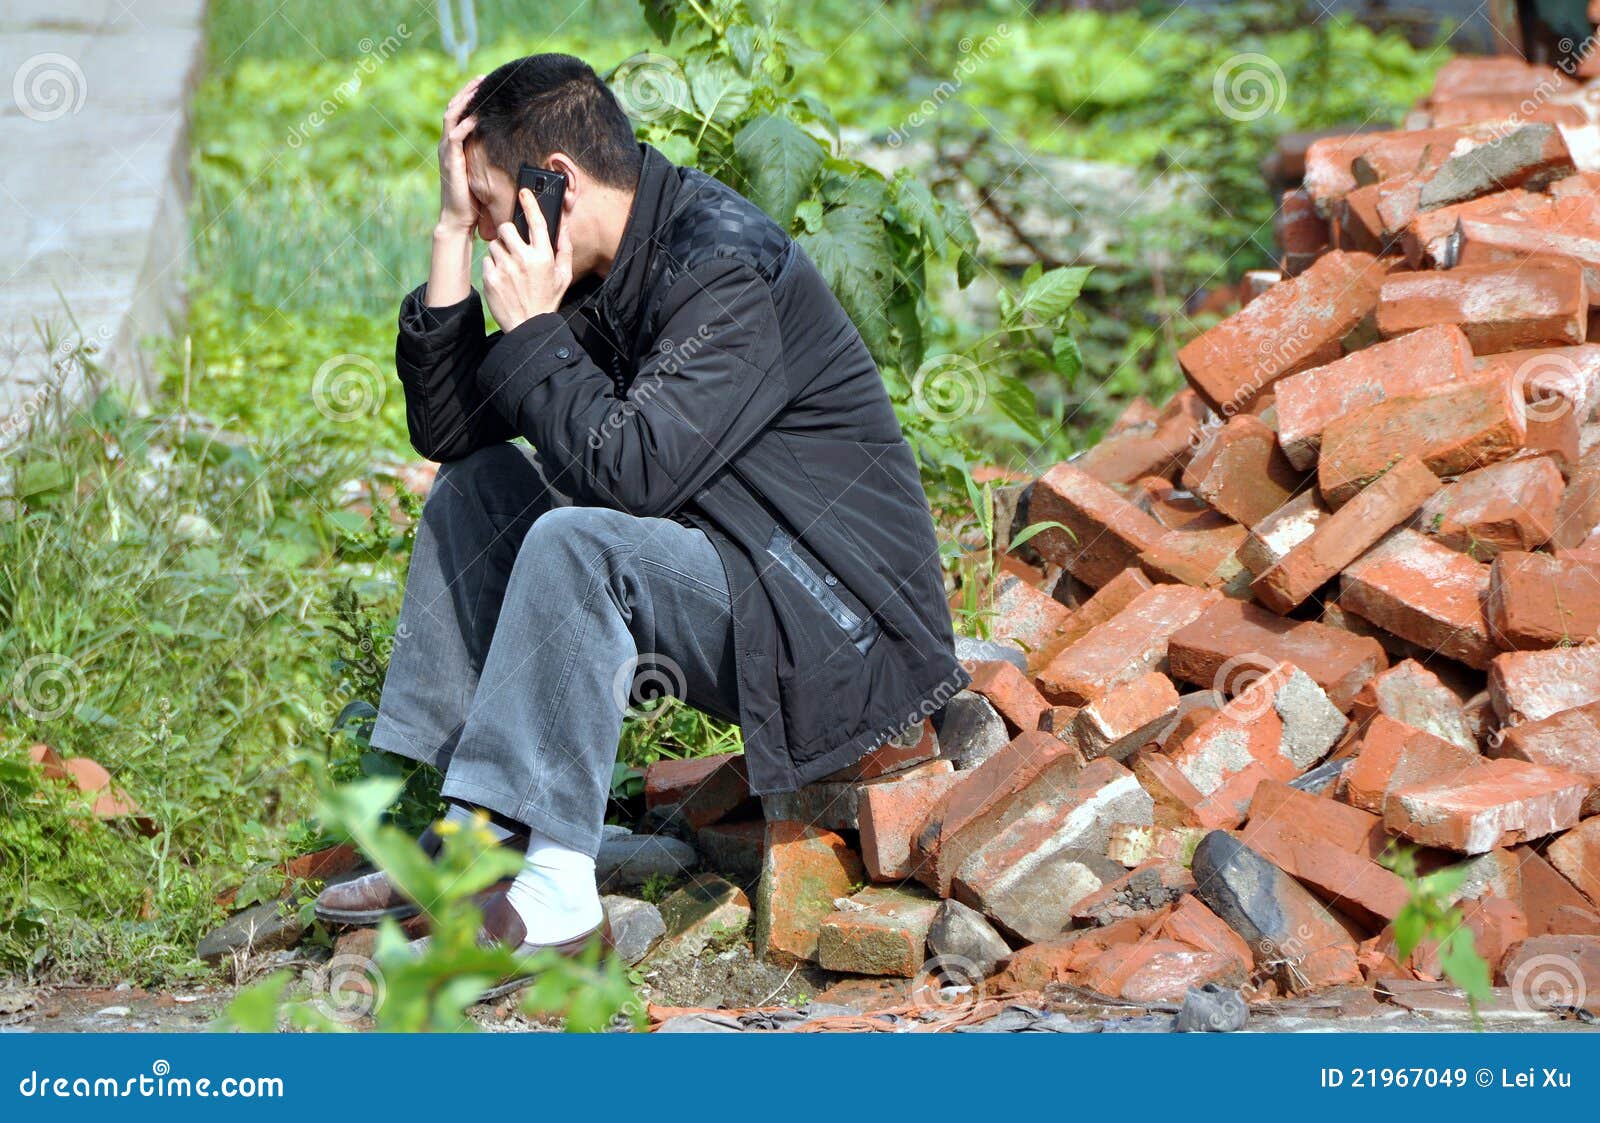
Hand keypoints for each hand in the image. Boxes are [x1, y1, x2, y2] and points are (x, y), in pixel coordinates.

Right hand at [436, 76, 482, 233]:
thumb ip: (487, 156)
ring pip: (451, 116)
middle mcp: (447, 144)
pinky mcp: (451, 161)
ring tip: (478, 89)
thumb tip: (508, 146)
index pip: (458, 112)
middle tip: (483, 78)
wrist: (458, 218)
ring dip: (465, 101)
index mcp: (453, 145)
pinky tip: (476, 117)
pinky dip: (465, 125)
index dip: (469, 96)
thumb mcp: (481, 171)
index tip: (484, 84)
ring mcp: (447, 151)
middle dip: (467, 91)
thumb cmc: (472, 199)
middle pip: (453, 108)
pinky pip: (455, 136)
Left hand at [482, 189, 572, 331]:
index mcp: (544, 257)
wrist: (529, 326)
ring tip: (510, 268)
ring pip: (494, 244)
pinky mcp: (491, 278)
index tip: (524, 193)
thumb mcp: (564, 276)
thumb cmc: (547, 300)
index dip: (530, 204)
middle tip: (513, 246)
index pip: (537, 222)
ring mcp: (505, 268)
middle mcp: (524, 260)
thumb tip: (564, 226)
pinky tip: (503, 278)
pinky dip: (492, 267)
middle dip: (508, 233)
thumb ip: (565, 249)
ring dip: (500, 252)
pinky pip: (487, 261)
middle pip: (506, 228)